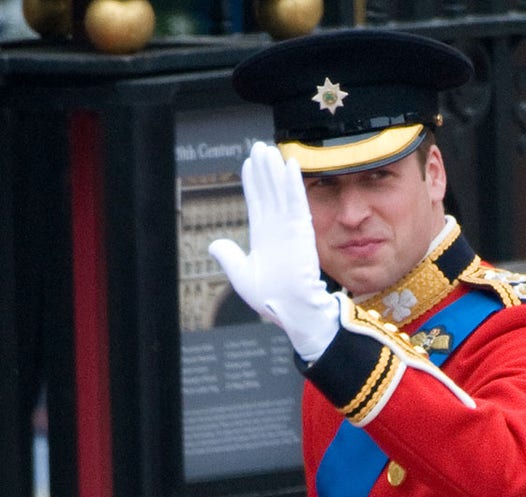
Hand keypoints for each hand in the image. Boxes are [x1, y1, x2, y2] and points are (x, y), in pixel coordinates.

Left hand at [209, 142, 338, 360]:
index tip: (249, 164)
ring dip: (275, 169)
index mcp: (263, 238)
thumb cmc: (270, 299)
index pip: (256, 203)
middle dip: (264, 169)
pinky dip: (292, 183)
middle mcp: (276, 229)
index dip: (252, 183)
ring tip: (270, 149)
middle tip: (260, 146)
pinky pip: (295, 202)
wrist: (290, 310)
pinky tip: (290, 165)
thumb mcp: (241, 276)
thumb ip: (229, 257)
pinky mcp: (300, 231)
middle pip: (268, 191)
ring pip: (281, 191)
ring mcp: (289, 228)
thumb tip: (215, 244)